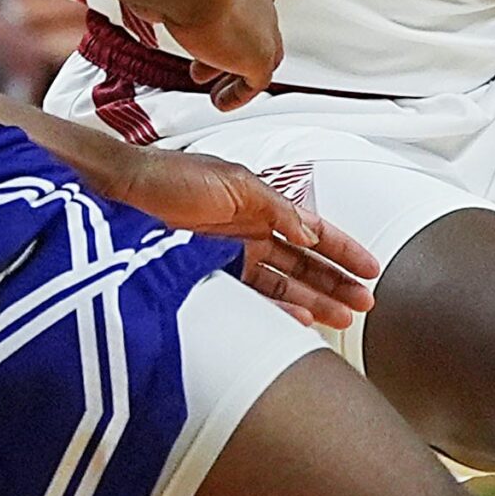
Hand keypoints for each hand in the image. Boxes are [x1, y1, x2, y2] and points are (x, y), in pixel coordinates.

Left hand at [94, 143, 377, 328]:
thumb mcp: (235, 182)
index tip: (369, 267)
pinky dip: (278, 309)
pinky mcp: (211, 275)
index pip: (314, 229)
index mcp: (262, 204)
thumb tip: (310, 230)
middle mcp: (251, 231)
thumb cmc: (172, 176)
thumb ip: (276, 207)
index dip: (344, 248)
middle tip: (364, 303)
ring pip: (285, 283)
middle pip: (306, 262)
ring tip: (341, 318)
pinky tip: (297, 319)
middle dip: (337, 282)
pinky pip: (253, 297)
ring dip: (315, 299)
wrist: (124, 195)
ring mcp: (232, 255)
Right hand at [161, 0, 280, 110]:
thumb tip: (146, 6)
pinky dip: (238, 93)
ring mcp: (264, 21)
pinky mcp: (262, 53)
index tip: (206, 26)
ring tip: (214, 86)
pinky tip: (221, 102)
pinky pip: (257, 81)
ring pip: (259, 49)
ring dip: (235, 69)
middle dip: (231, 40)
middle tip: (205, 60)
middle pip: (254, 20)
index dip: (224, 10)